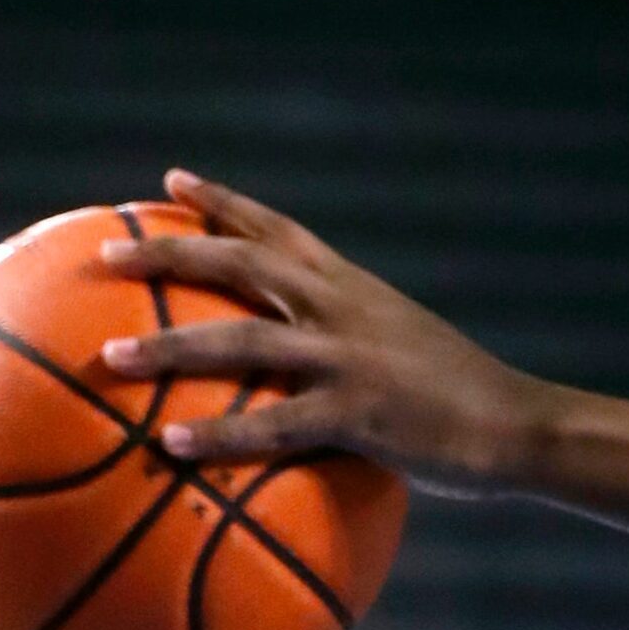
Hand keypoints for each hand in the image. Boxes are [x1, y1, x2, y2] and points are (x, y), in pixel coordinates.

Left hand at [97, 170, 568, 497]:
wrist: (523, 425)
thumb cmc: (469, 400)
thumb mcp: (411, 350)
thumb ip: (359, 346)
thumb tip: (312, 375)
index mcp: (357, 288)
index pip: (280, 229)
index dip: (222, 203)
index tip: (168, 183)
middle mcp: (344, 309)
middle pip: (242, 263)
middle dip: (168, 252)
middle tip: (104, 254)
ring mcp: (349, 359)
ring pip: (241, 338)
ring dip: (169, 346)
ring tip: (111, 357)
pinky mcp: (357, 413)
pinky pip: (271, 424)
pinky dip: (217, 435)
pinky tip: (171, 446)